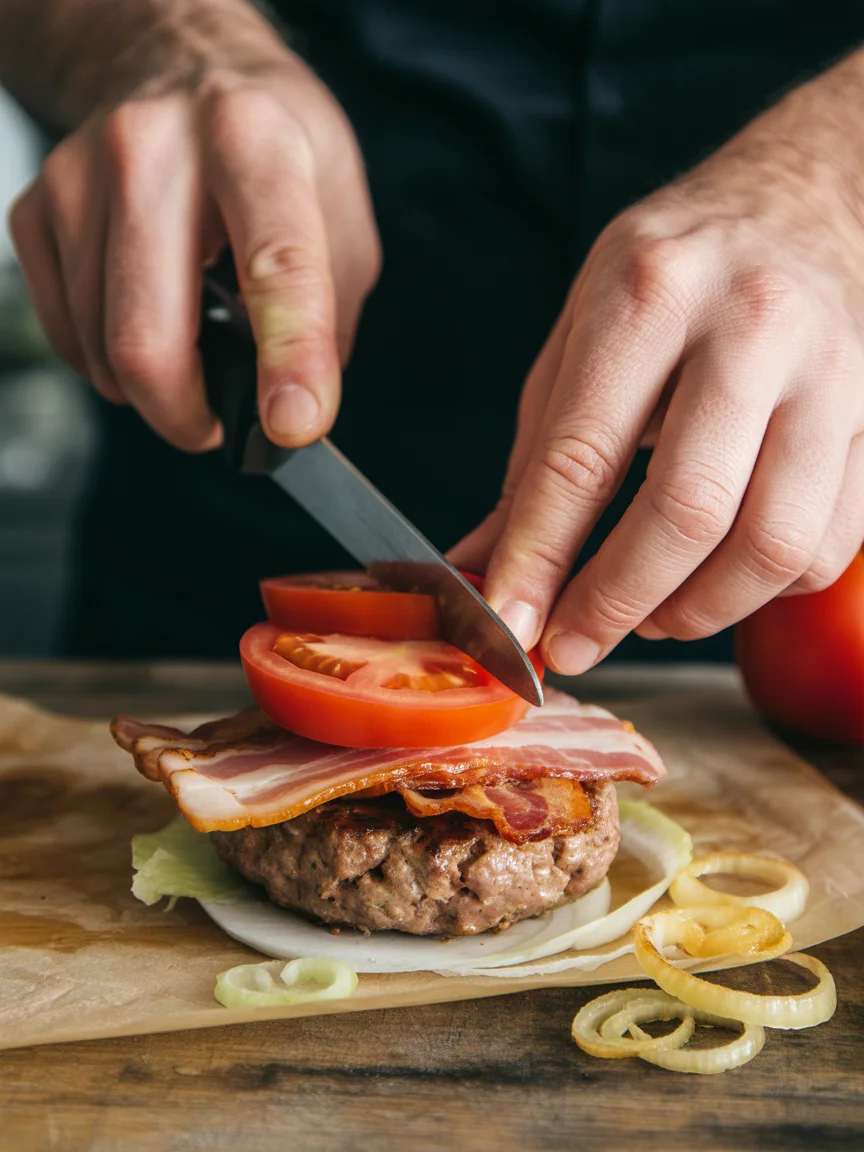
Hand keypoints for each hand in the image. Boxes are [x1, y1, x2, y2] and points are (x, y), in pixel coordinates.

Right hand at [9, 46, 379, 450]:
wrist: (177, 65)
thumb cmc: (270, 147)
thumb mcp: (340, 213)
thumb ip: (328, 315)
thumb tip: (294, 411)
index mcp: (252, 139)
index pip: (275, 266)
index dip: (289, 359)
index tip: (293, 426)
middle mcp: (151, 147)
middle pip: (148, 338)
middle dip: (187, 416)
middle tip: (216, 422)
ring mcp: (79, 176)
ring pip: (102, 351)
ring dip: (152, 388)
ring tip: (189, 353)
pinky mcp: (36, 207)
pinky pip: (67, 335)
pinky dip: (109, 361)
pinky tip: (144, 322)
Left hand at [452, 56, 863, 672]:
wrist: (809, 200)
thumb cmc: (677, 271)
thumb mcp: (585, 329)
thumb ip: (538, 452)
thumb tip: (484, 564)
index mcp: (650, 292)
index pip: (581, 454)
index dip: (539, 556)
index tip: (510, 622)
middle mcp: (750, 327)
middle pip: (687, 512)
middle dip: (616, 603)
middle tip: (573, 644)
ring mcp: (831, 373)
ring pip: (772, 546)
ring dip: (698, 611)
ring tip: (650, 616)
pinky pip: (828, 545)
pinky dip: (763, 589)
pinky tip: (720, 575)